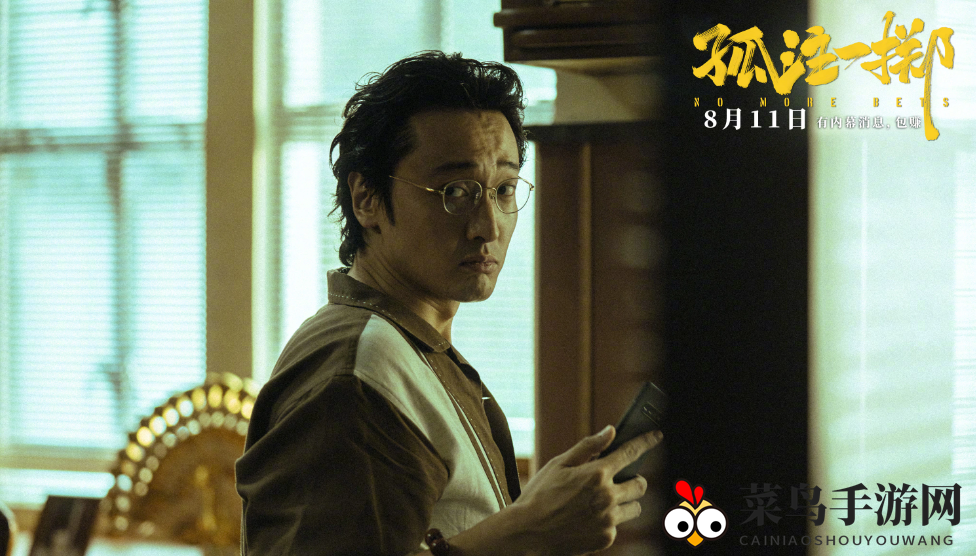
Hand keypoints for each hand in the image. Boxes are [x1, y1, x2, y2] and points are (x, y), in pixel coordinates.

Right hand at [512, 426, 662, 555]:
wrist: (527, 533)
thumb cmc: (539, 495)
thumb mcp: (559, 464)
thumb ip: (588, 447)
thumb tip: (610, 430)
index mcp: (596, 474)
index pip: (630, 453)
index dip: (646, 442)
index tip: (656, 436)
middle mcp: (607, 496)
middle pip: (640, 485)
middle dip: (634, 480)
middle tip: (619, 481)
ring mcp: (608, 519)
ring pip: (634, 508)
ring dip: (625, 502)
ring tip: (602, 502)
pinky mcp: (606, 538)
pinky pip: (618, 526)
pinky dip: (608, 521)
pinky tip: (588, 519)